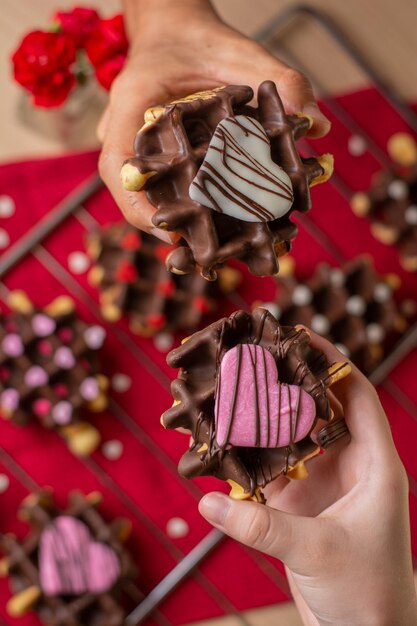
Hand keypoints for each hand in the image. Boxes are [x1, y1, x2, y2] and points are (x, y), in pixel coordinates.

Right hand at [97, 0, 330, 242]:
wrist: (176, 30)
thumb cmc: (202, 39)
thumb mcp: (242, 52)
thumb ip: (280, 79)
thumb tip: (317, 124)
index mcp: (131, 103)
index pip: (118, 167)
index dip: (139, 208)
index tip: (173, 233)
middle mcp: (124, 131)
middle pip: (130, 192)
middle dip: (162, 225)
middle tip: (198, 255)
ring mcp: (134, 147)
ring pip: (143, 195)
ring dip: (173, 222)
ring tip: (209, 250)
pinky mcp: (151, 156)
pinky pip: (159, 186)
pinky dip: (184, 207)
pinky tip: (216, 224)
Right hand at [199, 330, 416, 625]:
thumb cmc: (366, 595)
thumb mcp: (316, 552)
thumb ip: (261, 527)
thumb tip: (207, 503)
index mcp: (374, 464)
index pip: (357, 396)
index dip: (333, 363)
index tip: (301, 336)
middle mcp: (349, 466)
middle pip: (318, 408)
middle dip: (288, 382)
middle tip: (254, 356)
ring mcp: (322, 485)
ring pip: (291, 438)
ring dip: (264, 418)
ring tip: (232, 391)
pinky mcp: (300, 506)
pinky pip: (271, 471)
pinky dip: (249, 457)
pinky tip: (223, 444)